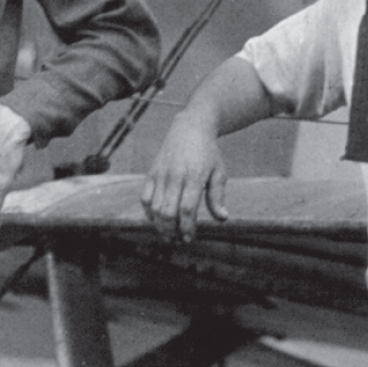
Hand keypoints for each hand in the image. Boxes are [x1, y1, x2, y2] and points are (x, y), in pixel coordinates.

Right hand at [141, 114, 228, 241]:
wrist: (190, 127)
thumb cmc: (208, 153)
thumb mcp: (219, 172)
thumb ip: (217, 196)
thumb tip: (222, 218)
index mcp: (195, 176)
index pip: (187, 209)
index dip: (187, 227)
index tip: (189, 238)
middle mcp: (175, 176)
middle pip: (168, 212)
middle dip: (172, 231)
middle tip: (178, 239)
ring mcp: (161, 174)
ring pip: (155, 208)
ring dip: (160, 225)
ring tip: (169, 234)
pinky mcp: (151, 173)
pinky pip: (145, 198)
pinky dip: (149, 212)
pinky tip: (157, 219)